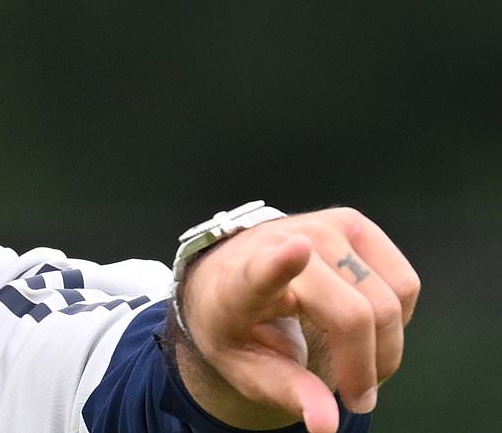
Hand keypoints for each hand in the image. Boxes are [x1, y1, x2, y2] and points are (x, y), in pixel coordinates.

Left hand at [176, 207, 419, 432]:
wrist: (230, 276)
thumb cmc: (238, 327)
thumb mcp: (248, 369)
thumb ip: (288, 392)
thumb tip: (328, 424)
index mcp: (242, 280)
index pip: (263, 270)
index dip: (281, 264)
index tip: (295, 249)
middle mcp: (282, 243)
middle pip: (355, 315)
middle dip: (366, 369)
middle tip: (355, 399)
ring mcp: (321, 227)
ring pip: (391, 300)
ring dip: (386, 347)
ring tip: (356, 365)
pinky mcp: (352, 222)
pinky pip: (405, 284)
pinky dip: (396, 319)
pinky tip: (362, 327)